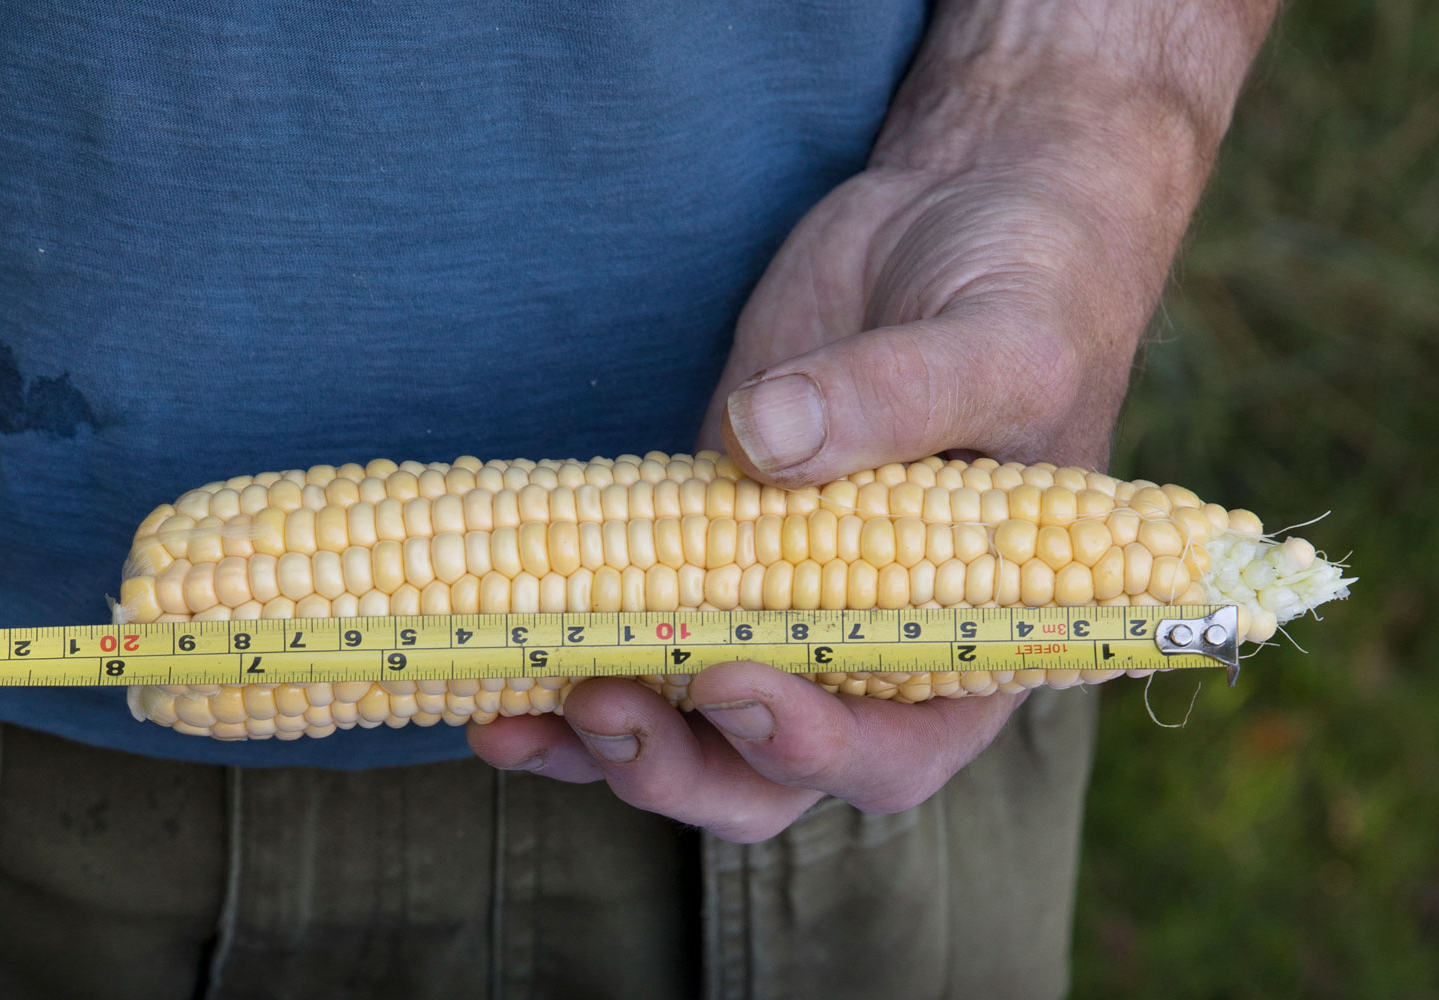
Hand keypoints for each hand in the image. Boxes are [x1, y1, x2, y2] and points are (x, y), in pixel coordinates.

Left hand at [471, 0, 1274, 840]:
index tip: (733, 678)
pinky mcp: (696, 551)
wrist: (955, 223)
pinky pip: (628, 635)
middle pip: (765, 774)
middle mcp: (866, 651)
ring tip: (511, 715)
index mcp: (973, 638)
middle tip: (601, 699)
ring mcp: (771, 606)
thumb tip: (762, 441)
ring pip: (681, 730)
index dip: (812, 745)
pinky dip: (559, 662)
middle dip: (679, 764)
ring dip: (596, 740)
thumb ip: (894, 396)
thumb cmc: (1023, 287)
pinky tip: (482, 671)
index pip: (895, 751)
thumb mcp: (996, 339)